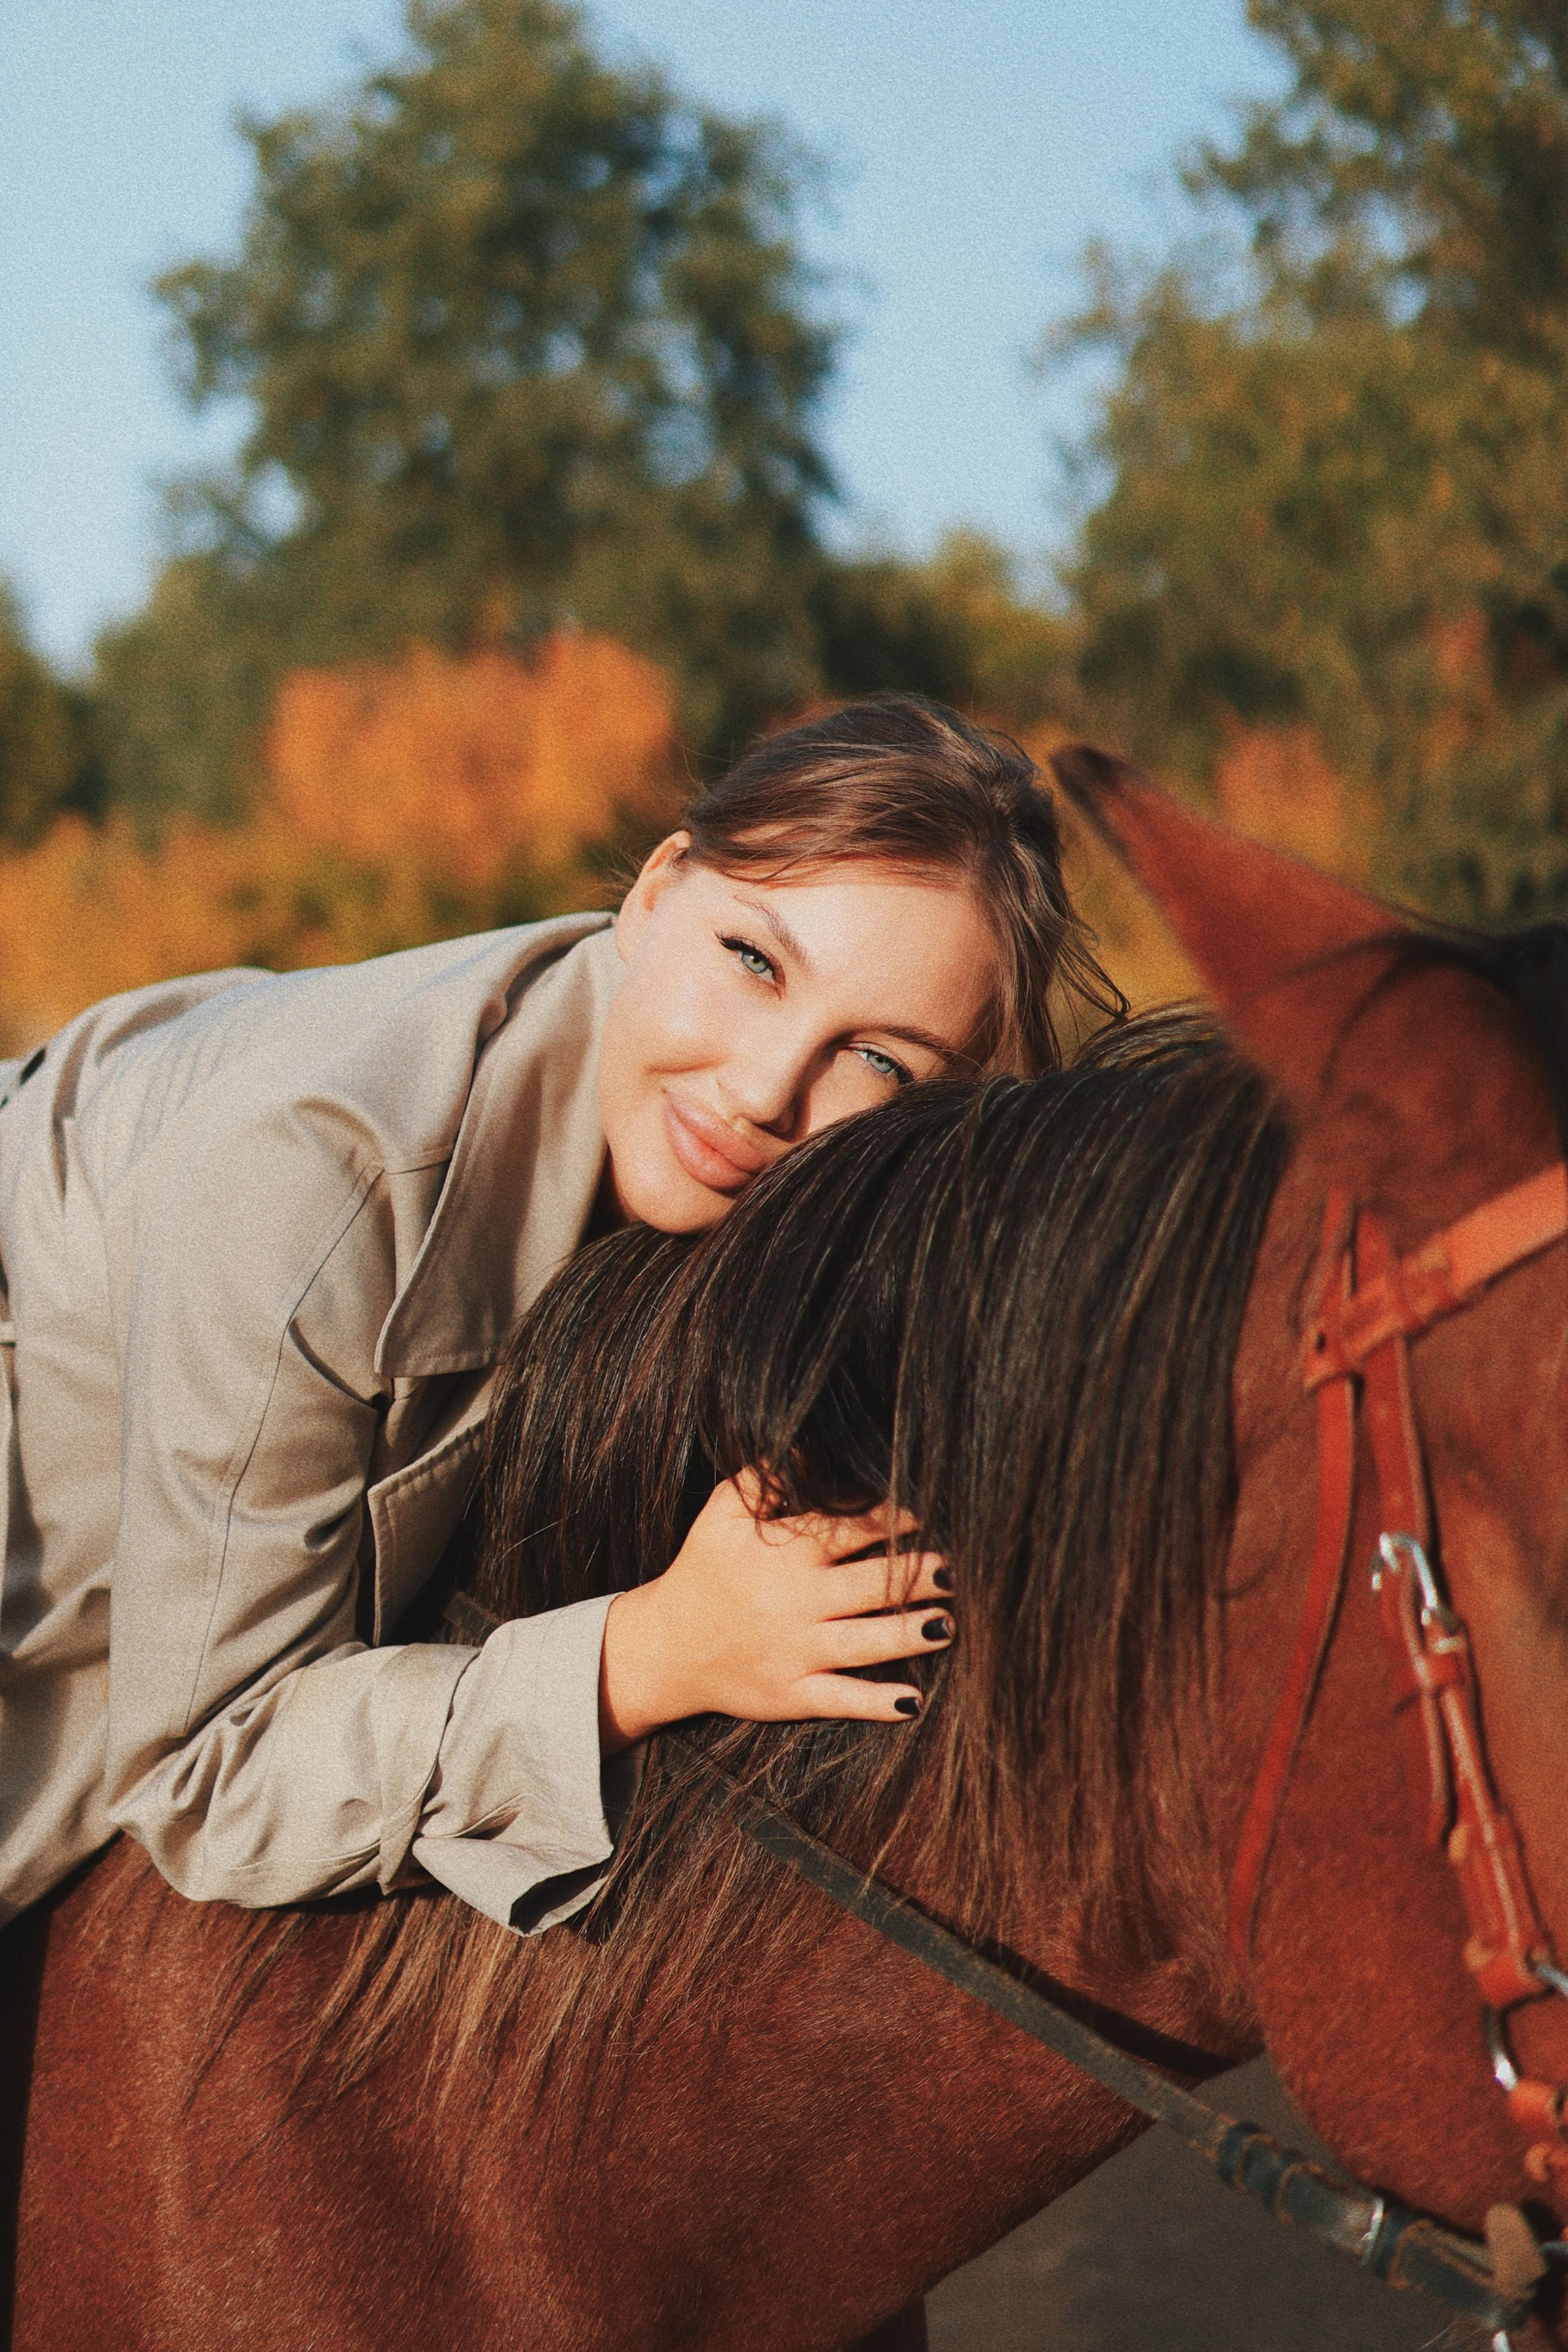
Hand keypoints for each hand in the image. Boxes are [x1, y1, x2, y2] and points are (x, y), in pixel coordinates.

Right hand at [597, 1471, 952, 1752]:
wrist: (664, 1647)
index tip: (923, 1515)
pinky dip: (877, 1703)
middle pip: (871, 1586)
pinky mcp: (790, 1695)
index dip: (892, 1520)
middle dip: (917, 1576)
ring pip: (867, 1643)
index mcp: (785, 1554)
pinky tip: (913, 1701)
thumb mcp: (722, 1513)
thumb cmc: (702, 1569)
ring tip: (949, 1623)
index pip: (850, 1530)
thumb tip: (809, 1446)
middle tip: (953, 1570)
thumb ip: (765, 1477)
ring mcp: (795, 1652)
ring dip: (912, 1632)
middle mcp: (796, 1602)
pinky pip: (840, 1699)